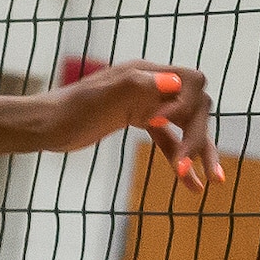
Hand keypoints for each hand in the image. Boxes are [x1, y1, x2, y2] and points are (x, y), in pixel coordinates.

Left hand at [46, 61, 217, 188]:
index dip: (190, 105)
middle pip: (195, 108)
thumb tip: (175, 82)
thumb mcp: (104, 96)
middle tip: (196, 169)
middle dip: (200, 138)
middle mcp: (150, 86)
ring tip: (213, 182)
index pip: (192, 81)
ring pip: (185, 126)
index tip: (167, 123)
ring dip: (200, 151)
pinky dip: (181, 160)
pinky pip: (168, 140)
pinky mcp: (137, 121)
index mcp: (145, 74)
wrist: (46, 125)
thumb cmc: (70, 109)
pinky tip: (191, 185)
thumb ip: (139, 85)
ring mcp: (145, 105)